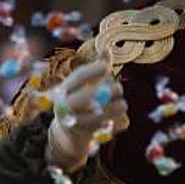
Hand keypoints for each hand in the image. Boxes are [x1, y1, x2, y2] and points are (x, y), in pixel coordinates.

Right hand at [45, 54, 129, 172]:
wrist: (69, 134)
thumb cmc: (80, 103)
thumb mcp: (84, 85)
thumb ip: (97, 67)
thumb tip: (106, 47)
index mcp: (63, 90)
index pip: (78, 77)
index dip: (93, 70)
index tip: (106, 67)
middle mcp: (64, 106)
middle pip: (92, 96)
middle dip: (111, 90)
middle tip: (119, 88)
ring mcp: (74, 123)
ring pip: (104, 112)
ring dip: (117, 107)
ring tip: (120, 105)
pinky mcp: (85, 136)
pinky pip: (109, 126)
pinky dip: (116, 122)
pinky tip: (113, 120)